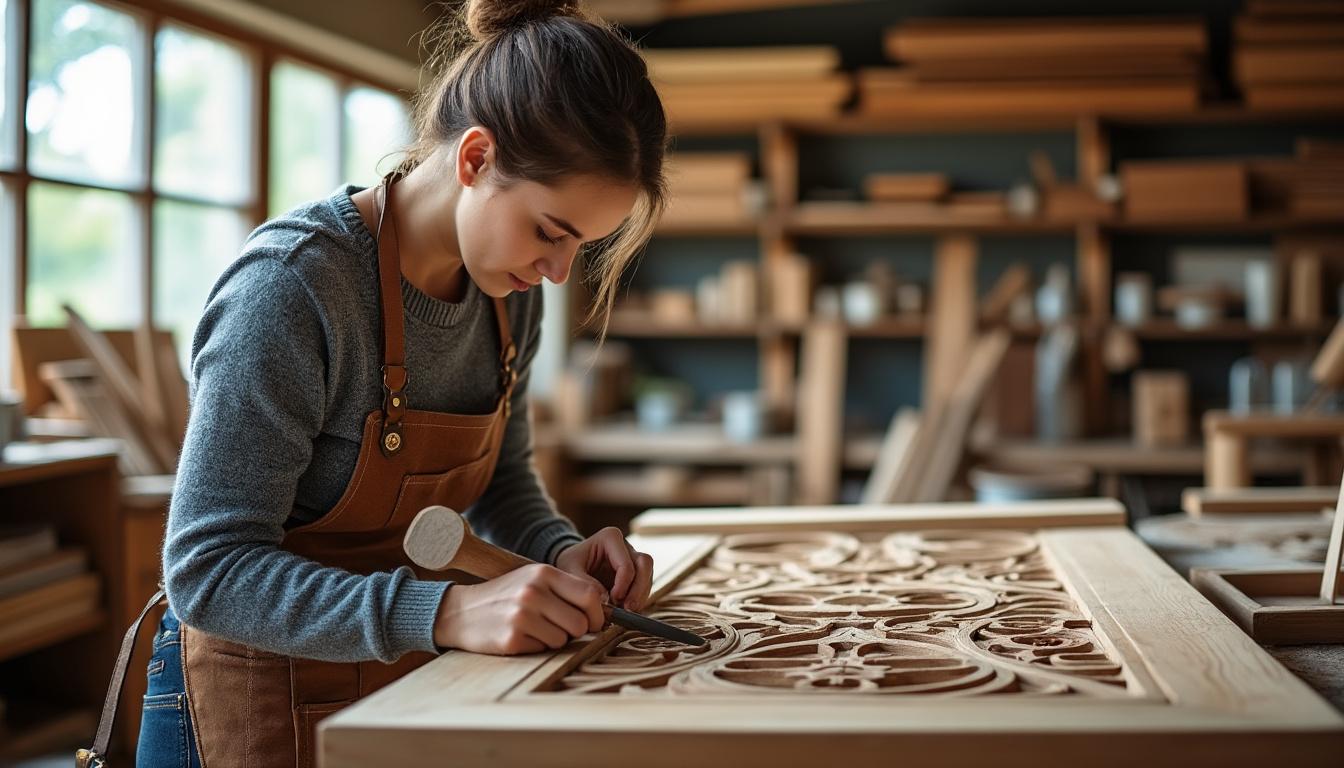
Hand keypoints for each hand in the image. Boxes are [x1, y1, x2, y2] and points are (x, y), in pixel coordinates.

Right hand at [432, 563, 605, 654]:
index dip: (598, 613)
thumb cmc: (505, 596)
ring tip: (534, 629)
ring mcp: (521, 616)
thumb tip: (603, 612)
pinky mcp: (511, 639)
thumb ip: (565, 589)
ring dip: (554, 640)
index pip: (590, 594)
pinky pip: (543, 650)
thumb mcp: (533, 580)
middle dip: (576, 630)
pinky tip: (519, 636)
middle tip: (559, 627)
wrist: (460, 611)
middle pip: (581, 622)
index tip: (594, 621)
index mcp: (543, 573)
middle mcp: (533, 592)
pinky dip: (536, 647)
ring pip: (564, 640)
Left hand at [554, 527, 654, 611]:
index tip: (613, 599)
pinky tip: (626, 610)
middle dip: (639, 589)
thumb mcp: (569, 570)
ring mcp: (633, 559)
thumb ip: (584, 581)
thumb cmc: (570, 563)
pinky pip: (644, 586)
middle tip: (628, 608)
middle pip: (645, 564)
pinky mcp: (635, 574)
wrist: (571, 566)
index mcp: (610, 538)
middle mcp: (626, 546)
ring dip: (640, 596)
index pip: (626, 563)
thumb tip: (604, 598)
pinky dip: (638, 599)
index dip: (623, 584)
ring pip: (648, 575)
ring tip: (627, 612)